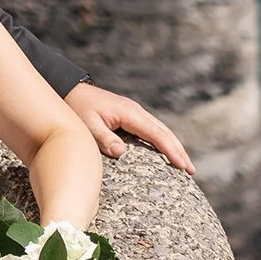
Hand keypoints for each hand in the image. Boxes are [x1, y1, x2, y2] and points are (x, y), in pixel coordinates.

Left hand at [64, 82, 193, 174]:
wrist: (70, 89)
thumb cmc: (77, 107)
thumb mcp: (87, 124)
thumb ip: (104, 138)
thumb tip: (122, 153)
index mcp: (129, 113)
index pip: (156, 134)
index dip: (171, 151)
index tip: (183, 166)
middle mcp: (136, 111)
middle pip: (164, 132)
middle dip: (178, 151)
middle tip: (190, 170)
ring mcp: (135, 112)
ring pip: (160, 130)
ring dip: (173, 146)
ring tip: (184, 165)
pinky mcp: (130, 116)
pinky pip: (152, 129)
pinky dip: (163, 141)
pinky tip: (165, 152)